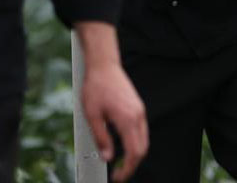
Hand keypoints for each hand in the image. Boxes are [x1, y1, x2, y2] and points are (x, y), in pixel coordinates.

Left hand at [81, 62, 147, 181]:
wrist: (104, 66)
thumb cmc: (97, 87)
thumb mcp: (92, 116)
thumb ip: (101, 139)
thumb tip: (107, 157)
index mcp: (127, 119)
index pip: (133, 153)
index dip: (127, 169)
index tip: (118, 177)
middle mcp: (137, 115)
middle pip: (142, 149)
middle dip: (132, 164)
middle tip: (119, 173)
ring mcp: (140, 110)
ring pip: (144, 140)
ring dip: (135, 153)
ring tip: (120, 162)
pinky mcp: (138, 107)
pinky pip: (142, 130)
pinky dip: (136, 142)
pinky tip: (124, 145)